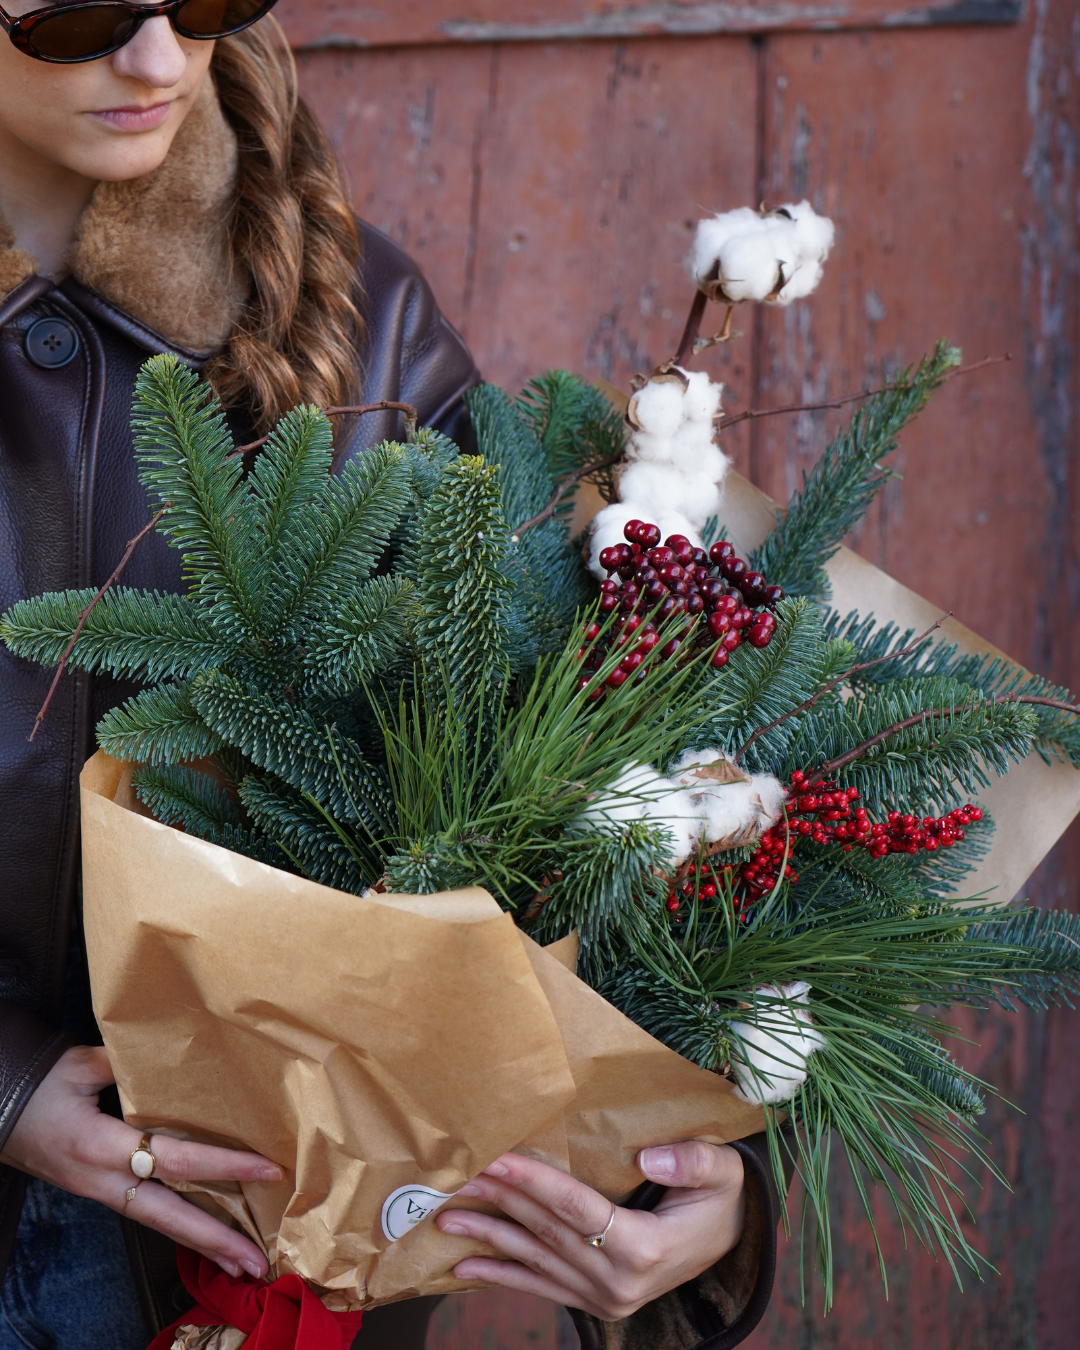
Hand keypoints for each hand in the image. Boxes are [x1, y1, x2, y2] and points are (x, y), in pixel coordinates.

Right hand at [0, 1046, 281, 1278]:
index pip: (174, 1158)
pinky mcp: (101, 1193)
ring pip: (160, 1224)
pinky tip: (208, 1239)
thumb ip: (128, 1063)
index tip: (266, 1169)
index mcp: (101, 1145)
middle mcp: (104, 1179)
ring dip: (203, 1245)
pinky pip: (148, 1214)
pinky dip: (181, 1229)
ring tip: (244, 1264)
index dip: (223, 1165)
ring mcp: (101, 1192)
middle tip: (257, 1261)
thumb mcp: (82, 1064)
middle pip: (169, 1216)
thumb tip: (179, 1053)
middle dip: (215, 1240)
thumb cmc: (38, 1084)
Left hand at [435, 1141, 745, 1321]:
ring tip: (447, 1219)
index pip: (576, 1208)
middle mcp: (620, 1281)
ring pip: (537, 1261)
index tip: (497, 1159)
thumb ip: (692, 1162)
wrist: (729, 1240)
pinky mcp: (597, 1303)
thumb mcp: (721, 1170)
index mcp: (645, 1247)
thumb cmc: (720, 1195)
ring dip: (489, 1238)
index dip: (534, 1182)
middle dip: (501, 1201)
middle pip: (548, 1233)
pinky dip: (503, 1275)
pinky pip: (542, 1287)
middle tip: (459, 1175)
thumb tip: (650, 1156)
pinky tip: (468, 1266)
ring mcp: (606, 1299)